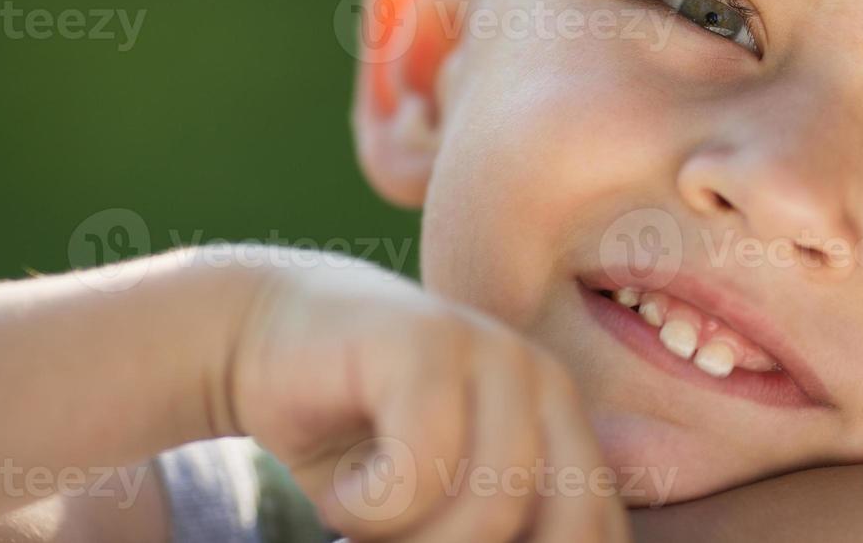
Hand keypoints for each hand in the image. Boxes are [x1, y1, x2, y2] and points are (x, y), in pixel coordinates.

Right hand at [223, 251, 628, 541]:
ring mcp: (494, 352)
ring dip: (412, 541)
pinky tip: (344, 491)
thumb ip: (497, 530)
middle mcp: (548, 383)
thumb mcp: (444, 508)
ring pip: (493, 508)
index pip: (598, 529)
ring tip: (370, 516)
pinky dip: (369, 509)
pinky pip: (420, 472)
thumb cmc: (360, 444)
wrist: (264, 341)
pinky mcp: (427, 339)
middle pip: (565, 527)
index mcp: (567, 426)